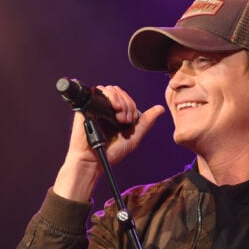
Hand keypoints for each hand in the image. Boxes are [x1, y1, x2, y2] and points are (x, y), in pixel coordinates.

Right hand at [54, 85, 165, 201]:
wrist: (94, 159)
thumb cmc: (112, 152)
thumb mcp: (134, 136)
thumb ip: (146, 122)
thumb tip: (161, 108)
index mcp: (116, 113)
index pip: (126, 98)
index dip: (131, 106)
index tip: (130, 120)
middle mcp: (106, 108)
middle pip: (119, 92)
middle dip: (127, 104)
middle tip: (124, 120)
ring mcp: (97, 106)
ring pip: (111, 89)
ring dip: (120, 101)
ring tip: (119, 117)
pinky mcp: (87, 105)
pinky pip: (98, 91)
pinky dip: (110, 96)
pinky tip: (114, 108)